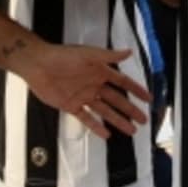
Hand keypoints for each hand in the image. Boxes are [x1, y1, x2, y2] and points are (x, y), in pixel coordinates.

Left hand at [21, 43, 149, 138]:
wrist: (39, 65)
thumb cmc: (63, 56)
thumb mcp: (88, 54)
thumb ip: (109, 56)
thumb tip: (129, 51)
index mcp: (100, 70)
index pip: (122, 82)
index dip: (135, 90)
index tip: (148, 98)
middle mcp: (94, 84)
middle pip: (117, 99)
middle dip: (130, 109)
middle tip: (143, 120)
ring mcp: (83, 96)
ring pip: (105, 111)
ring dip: (118, 120)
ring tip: (131, 131)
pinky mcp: (72, 106)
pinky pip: (87, 118)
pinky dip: (96, 127)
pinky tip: (106, 134)